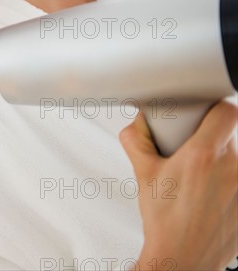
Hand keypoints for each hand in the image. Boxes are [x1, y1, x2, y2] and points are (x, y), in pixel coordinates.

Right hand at [120, 101, 237, 270]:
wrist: (182, 257)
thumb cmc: (163, 221)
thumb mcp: (143, 174)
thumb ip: (136, 141)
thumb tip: (137, 124)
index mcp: (202, 156)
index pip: (227, 112)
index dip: (216, 109)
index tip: (205, 116)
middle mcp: (231, 169)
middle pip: (228, 137)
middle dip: (209, 141)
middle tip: (190, 154)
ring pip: (235, 159)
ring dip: (220, 164)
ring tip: (199, 181)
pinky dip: (228, 184)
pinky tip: (210, 197)